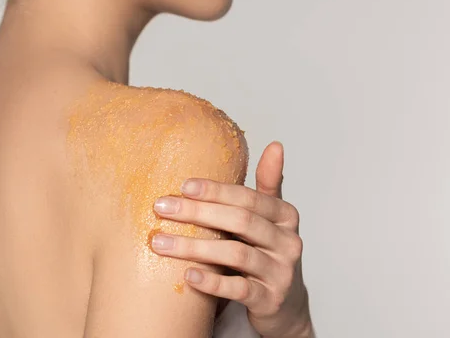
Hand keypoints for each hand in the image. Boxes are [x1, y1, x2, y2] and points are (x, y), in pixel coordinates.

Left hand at [151, 142, 312, 337]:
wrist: (283, 304)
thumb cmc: (268, 253)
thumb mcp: (270, 218)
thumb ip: (269, 184)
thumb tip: (275, 144)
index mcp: (286, 216)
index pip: (249, 198)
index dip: (216, 190)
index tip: (183, 186)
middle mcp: (288, 242)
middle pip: (241, 221)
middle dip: (198, 213)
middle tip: (162, 208)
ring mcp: (281, 273)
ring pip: (236, 255)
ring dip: (195, 247)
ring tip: (161, 243)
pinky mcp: (270, 300)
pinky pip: (239, 290)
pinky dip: (213, 283)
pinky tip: (188, 276)